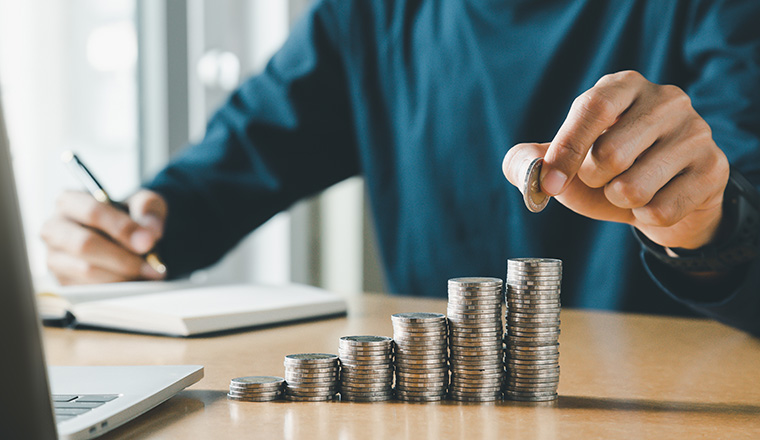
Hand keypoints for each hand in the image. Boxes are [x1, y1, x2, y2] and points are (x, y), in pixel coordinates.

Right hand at [41, 189, 167, 284]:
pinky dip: (115, 288)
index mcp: (69, 202)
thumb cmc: (129, 215)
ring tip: (148, 274)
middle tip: (152, 266)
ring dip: (122, 276)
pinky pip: (88, 290)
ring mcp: (54, 257)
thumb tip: (150, 233)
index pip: (92, 212)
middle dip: (123, 258)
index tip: (149, 242)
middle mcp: (54, 229)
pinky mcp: (62, 281)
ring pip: (86, 270)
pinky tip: (135, 282)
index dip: (122, 228)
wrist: (122, 235)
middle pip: (84, 245)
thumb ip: (148, 209)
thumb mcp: (142, 202)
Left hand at [503, 70, 729, 249]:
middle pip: (609, 154)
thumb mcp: (564, 163)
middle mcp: (666, 99)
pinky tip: (657, 199)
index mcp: (622, 86)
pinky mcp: (714, 169)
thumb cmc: (605, 172)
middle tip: (604, 178)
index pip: (593, 109)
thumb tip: (526, 166)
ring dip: (619, 201)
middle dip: (593, 181)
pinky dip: (645, 217)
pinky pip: (659, 211)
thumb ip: (530, 160)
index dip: (565, 151)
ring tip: (630, 188)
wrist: (662, 198)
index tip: (549, 184)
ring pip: (633, 188)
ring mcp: (696, 132)